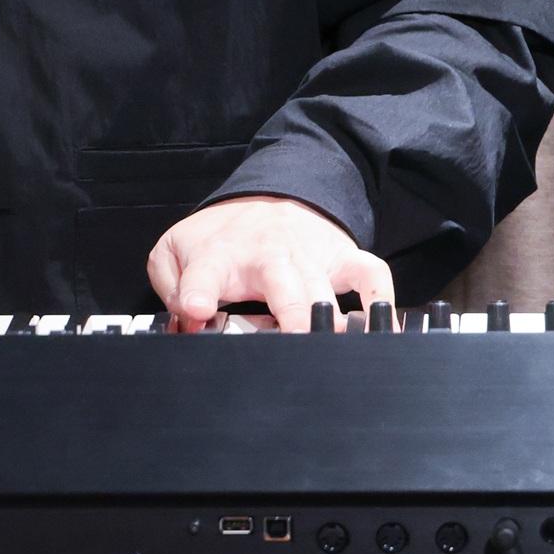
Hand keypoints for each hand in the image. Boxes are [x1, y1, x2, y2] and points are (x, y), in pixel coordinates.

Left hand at [147, 194, 394, 331]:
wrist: (267, 197)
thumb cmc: (221, 238)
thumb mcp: (175, 253)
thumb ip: (171, 289)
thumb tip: (187, 324)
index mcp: (220, 256)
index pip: (203, 274)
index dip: (197, 294)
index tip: (196, 311)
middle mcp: (269, 256)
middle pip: (283, 287)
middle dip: (291, 318)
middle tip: (293, 347)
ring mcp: (309, 257)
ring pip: (325, 291)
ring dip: (331, 323)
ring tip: (335, 355)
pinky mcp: (341, 258)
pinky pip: (371, 276)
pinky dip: (381, 302)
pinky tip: (381, 331)